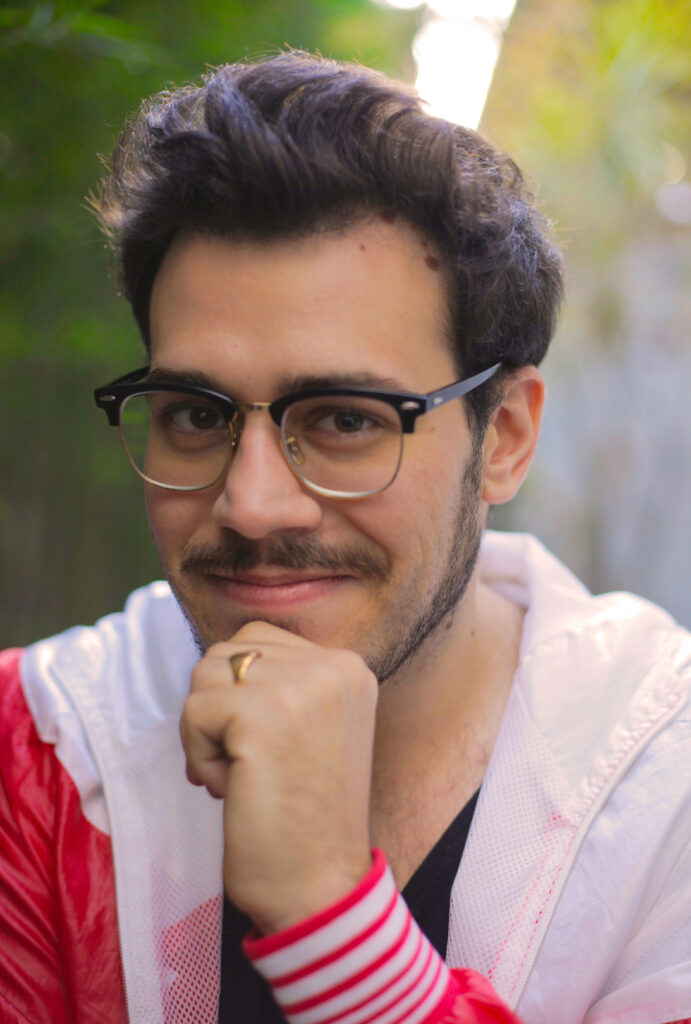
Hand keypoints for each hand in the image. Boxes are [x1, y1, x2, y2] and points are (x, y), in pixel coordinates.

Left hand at [179, 622, 377, 934]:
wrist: (320, 886)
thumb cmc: (305, 818)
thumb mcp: (314, 727)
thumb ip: (284, 683)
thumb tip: (217, 665)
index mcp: (348, 667)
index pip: (259, 640)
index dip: (240, 694)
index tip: (266, 749)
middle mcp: (333, 665)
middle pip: (227, 653)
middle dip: (220, 709)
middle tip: (251, 767)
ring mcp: (300, 686)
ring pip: (205, 675)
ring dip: (208, 731)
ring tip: (246, 775)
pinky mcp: (261, 713)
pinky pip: (194, 712)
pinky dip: (200, 756)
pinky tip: (235, 789)